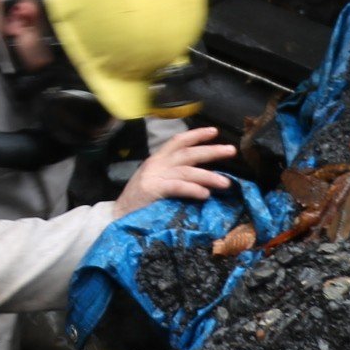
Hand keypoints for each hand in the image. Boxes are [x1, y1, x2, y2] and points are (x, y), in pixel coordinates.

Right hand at [116, 124, 236, 213]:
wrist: (117, 217)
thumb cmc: (139, 202)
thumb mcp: (156, 182)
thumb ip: (173, 176)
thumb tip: (201, 179)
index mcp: (158, 160)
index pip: (178, 141)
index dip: (196, 135)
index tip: (214, 131)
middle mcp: (157, 164)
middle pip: (188, 153)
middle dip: (211, 151)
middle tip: (231, 150)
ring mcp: (154, 176)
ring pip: (187, 171)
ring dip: (208, 176)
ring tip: (226, 183)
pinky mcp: (152, 189)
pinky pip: (177, 187)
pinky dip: (192, 189)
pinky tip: (205, 194)